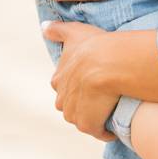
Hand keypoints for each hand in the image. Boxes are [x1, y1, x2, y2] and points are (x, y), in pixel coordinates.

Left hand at [42, 20, 119, 140]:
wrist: (110, 63)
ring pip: (84, 119)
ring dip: (95, 118)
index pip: (65, 88)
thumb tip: (43, 27)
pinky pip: (97, 131)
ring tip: (112, 112)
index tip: (93, 84)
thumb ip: (59, 30)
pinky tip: (114, 126)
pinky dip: (105, 131)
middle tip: (104, 99)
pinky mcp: (88, 124)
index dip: (79, 87)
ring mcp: (73, 113)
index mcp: (58, 80)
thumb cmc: (96, 46)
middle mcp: (62, 98)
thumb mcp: (77, 33)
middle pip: (73, 106)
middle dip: (85, 105)